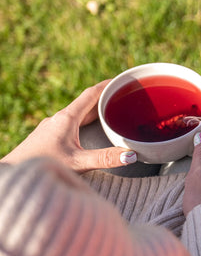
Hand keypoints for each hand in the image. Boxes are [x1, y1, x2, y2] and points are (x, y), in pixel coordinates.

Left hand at [1, 81, 137, 172]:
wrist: (14, 175)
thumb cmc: (43, 167)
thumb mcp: (78, 163)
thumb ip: (105, 158)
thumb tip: (131, 155)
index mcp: (67, 118)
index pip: (90, 94)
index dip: (107, 85)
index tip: (122, 80)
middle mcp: (58, 119)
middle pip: (86, 103)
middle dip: (105, 99)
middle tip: (123, 97)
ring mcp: (52, 128)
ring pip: (78, 114)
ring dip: (94, 111)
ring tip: (111, 114)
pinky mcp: (48, 138)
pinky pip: (71, 124)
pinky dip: (85, 122)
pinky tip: (89, 134)